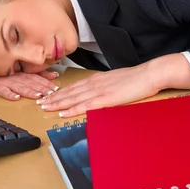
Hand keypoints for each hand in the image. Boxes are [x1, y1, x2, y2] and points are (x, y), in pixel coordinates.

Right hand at [0, 71, 59, 100]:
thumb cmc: (7, 70)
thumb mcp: (24, 70)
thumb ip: (40, 74)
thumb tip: (55, 75)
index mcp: (25, 74)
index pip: (38, 79)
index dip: (47, 83)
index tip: (56, 88)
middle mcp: (17, 77)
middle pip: (31, 83)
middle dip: (41, 89)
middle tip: (50, 94)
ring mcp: (7, 82)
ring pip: (20, 87)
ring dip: (28, 92)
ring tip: (36, 96)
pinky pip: (3, 91)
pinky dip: (9, 94)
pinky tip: (15, 98)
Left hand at [36, 63, 160, 116]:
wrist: (149, 74)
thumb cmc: (137, 79)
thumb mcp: (117, 81)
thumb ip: (106, 86)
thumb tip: (100, 93)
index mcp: (97, 79)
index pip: (75, 86)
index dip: (61, 91)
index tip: (50, 95)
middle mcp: (94, 83)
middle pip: (70, 92)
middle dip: (53, 97)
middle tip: (40, 102)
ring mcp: (99, 91)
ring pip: (73, 98)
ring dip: (58, 103)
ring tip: (45, 107)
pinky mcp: (105, 99)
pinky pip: (85, 106)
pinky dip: (72, 110)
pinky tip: (63, 113)